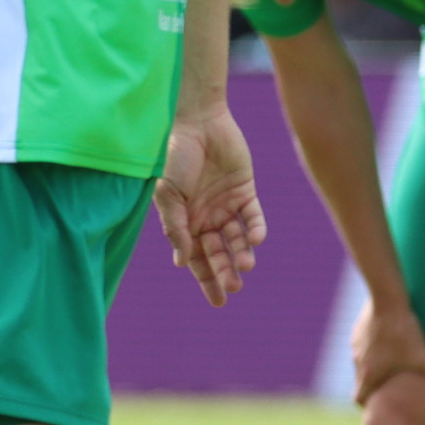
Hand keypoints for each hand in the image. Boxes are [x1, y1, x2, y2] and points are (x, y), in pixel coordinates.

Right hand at [153, 102, 265, 305]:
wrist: (196, 122)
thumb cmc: (174, 156)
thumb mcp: (168, 194)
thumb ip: (175, 227)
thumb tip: (182, 262)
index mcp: (185, 221)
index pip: (197, 258)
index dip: (207, 279)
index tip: (218, 302)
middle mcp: (206, 217)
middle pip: (218, 253)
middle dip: (226, 273)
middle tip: (234, 289)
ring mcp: (226, 205)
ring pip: (237, 239)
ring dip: (241, 254)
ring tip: (245, 265)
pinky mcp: (245, 191)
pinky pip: (253, 216)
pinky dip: (255, 229)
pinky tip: (254, 240)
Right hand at [351, 298, 424, 405]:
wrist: (386, 298)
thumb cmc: (402, 332)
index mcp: (370, 374)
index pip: (359, 399)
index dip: (368, 405)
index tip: (378, 407)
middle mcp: (358, 361)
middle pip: (362, 380)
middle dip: (375, 384)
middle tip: (392, 385)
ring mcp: (356, 344)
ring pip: (362, 361)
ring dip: (375, 364)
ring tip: (394, 359)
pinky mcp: (358, 329)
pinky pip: (363, 343)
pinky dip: (375, 346)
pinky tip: (390, 338)